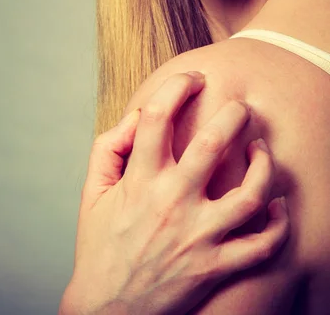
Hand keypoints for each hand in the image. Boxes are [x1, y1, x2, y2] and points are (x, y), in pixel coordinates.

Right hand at [59, 73, 289, 314]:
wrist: (108, 309)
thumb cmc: (101, 244)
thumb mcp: (93, 191)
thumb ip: (109, 147)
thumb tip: (138, 115)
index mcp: (139, 180)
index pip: (157, 116)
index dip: (178, 85)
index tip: (192, 79)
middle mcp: (172, 203)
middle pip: (213, 144)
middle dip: (234, 114)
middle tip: (239, 107)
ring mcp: (197, 236)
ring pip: (250, 194)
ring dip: (264, 165)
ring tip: (262, 149)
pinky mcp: (215, 266)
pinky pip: (261, 244)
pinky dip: (278, 223)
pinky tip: (277, 204)